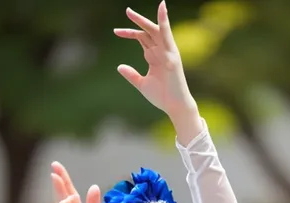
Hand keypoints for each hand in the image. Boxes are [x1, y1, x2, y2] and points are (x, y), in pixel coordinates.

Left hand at [114, 1, 195, 116]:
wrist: (174, 106)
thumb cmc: (161, 96)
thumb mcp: (142, 84)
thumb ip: (132, 75)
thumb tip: (119, 67)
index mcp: (153, 56)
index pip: (141, 38)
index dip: (129, 33)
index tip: (115, 31)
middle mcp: (160, 51)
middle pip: (148, 31)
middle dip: (137, 21)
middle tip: (127, 11)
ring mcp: (166, 52)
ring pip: (156, 30)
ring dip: (145, 20)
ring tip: (132, 12)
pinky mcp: (172, 54)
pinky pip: (168, 34)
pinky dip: (165, 21)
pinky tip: (162, 8)